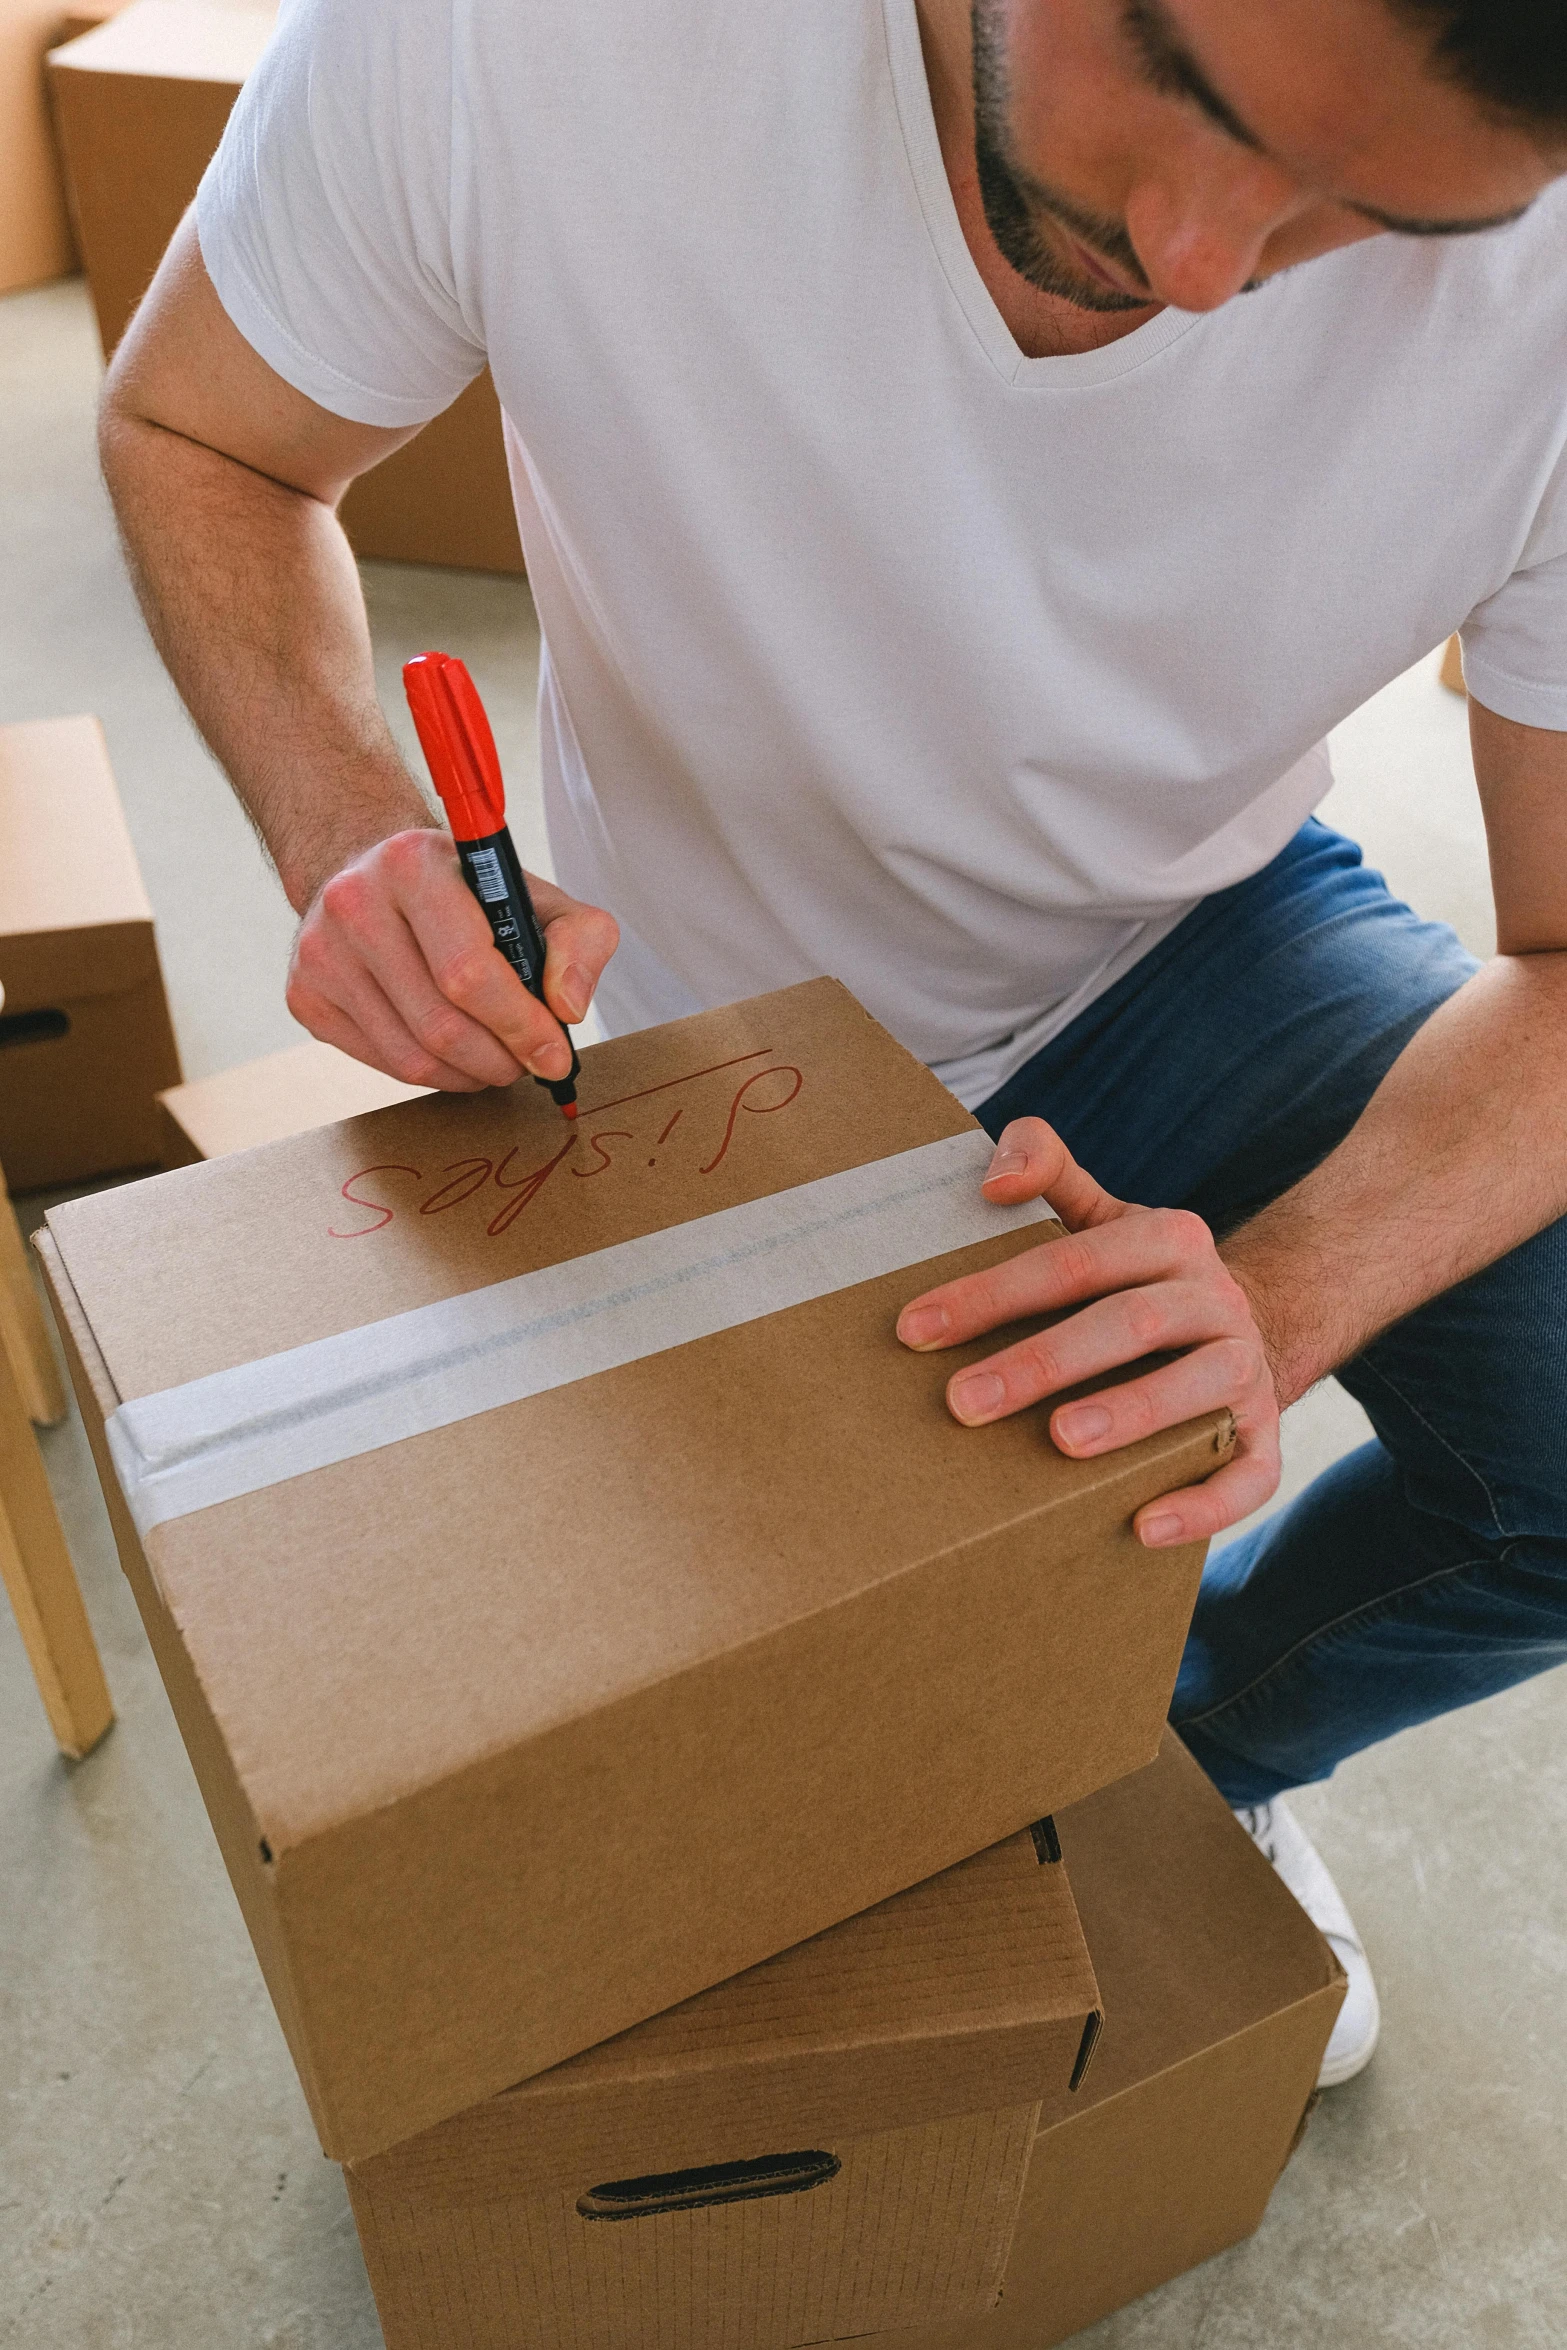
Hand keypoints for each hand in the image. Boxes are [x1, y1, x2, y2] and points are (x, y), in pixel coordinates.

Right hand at [287, 828, 618, 1089]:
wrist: (369, 869)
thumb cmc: (460, 888)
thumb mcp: (533, 893)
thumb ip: (580, 940)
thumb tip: (568, 1010)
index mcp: (413, 865)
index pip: (468, 972)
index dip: (520, 1025)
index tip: (554, 1054)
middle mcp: (354, 904)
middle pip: (440, 1025)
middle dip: (500, 1059)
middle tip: (528, 1062)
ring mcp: (320, 954)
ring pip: (411, 1058)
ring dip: (470, 1075)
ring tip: (497, 1060)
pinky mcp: (306, 996)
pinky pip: (383, 1063)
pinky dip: (432, 1073)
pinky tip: (453, 1053)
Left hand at [895, 1118, 1281, 1545]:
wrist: (1251, 1332)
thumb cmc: (1138, 1283)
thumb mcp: (1102, 1217)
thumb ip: (1048, 1171)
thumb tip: (992, 1178)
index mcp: (1170, 1238)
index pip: (1073, 1260)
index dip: (994, 1293)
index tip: (917, 1330)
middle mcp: (1216, 1299)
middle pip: (1128, 1323)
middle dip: (1042, 1361)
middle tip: (964, 1403)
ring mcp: (1248, 1369)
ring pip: (1199, 1388)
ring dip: (1130, 1414)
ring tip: (1061, 1441)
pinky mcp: (1267, 1438)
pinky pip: (1250, 1476)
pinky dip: (1203, 1503)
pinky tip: (1142, 1526)